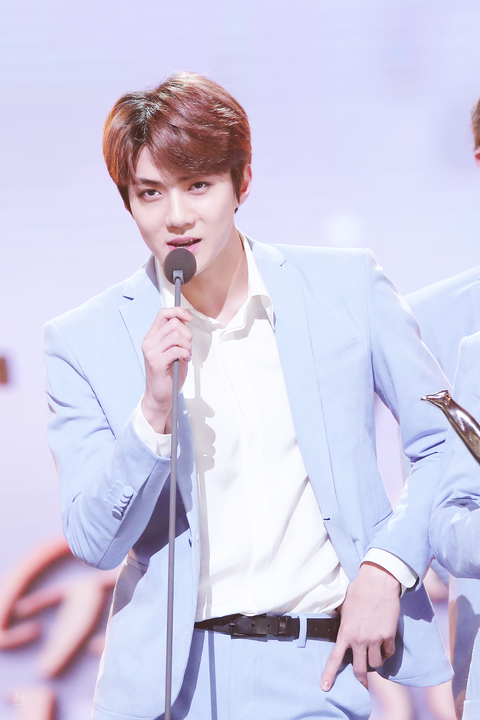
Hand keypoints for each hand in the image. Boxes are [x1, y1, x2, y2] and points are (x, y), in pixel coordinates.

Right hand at [141, 307, 192, 433]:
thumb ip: (176, 335)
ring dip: (187, 345)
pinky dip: (185, 354)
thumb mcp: (173, 349)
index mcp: (152, 336)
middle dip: (187, 334)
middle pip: (173, 323)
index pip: (163, 313)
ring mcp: (150, 352)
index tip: (189, 318)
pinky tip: (184, 360)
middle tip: (188, 347)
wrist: (160, 395)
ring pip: (176, 336)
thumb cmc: (169, 373)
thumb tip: (185, 320)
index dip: (178, 311)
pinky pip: (177, 350)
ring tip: (186, 355)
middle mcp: (148, 342)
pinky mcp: (155, 362)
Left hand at [321, 562, 400, 690]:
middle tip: (362, 683)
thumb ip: (343, 621)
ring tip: (375, 654)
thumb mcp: (345, 607)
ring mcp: (375, 639)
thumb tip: (341, 627)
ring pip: (376, 663)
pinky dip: (387, 652)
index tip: (325, 687)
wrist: (378, 582)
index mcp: (345, 632)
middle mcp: (359, 639)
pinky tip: (385, 645)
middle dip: (361, 678)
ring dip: (375, 662)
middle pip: (360, 669)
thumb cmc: (359, 590)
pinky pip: (388, 653)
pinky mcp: (389, 635)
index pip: (335, 658)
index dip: (329, 675)